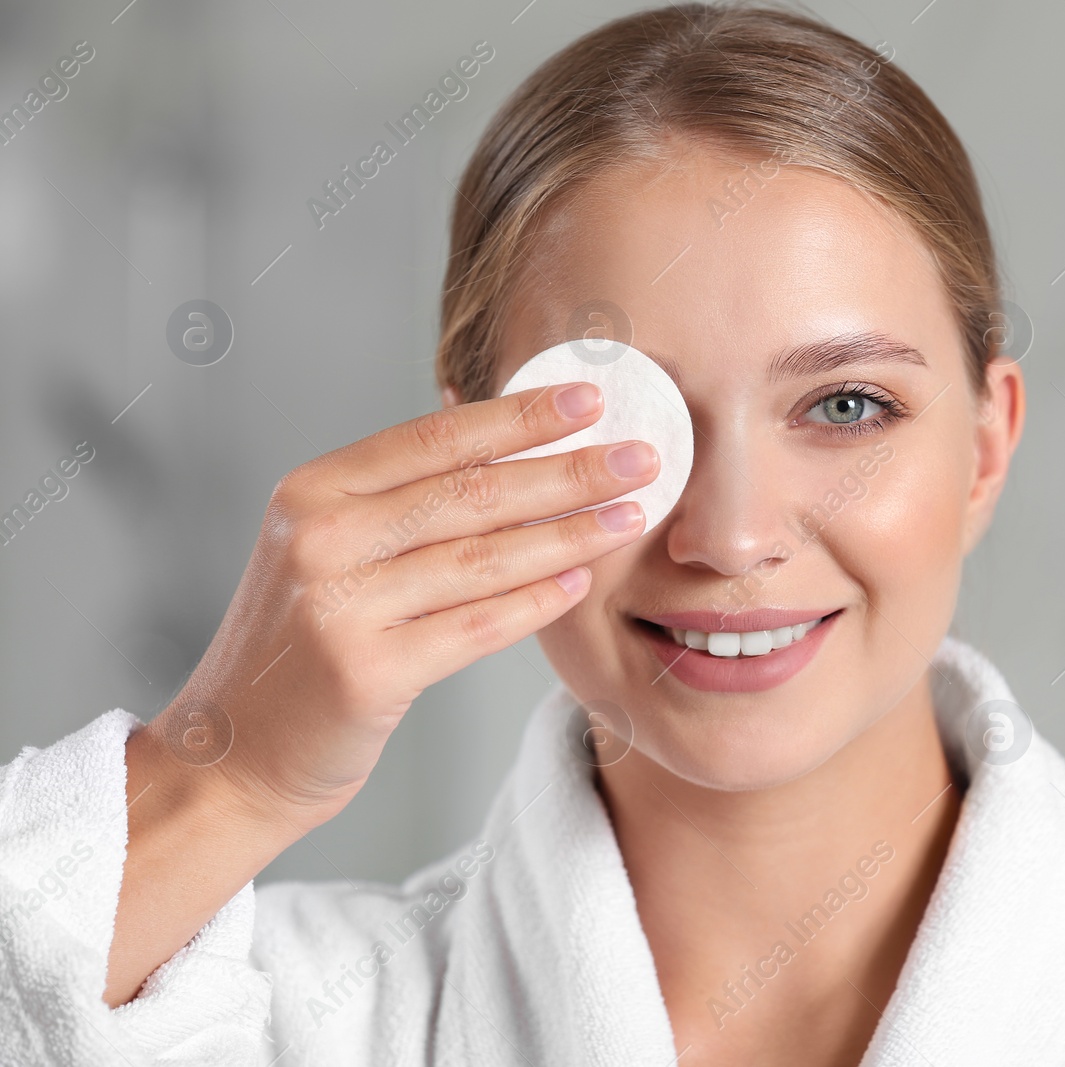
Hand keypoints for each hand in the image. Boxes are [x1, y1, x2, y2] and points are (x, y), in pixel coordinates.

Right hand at [143, 380, 656, 834]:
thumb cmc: (302, 645)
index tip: (592, 397)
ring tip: (632, 516)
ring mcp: (339, 607)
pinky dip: (536, 602)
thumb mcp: (326, 549)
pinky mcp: (367, 673)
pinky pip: (477, 627)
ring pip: (483, 559)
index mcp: (313, 492)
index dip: (520, 416)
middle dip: (568, 471)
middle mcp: (321, 539)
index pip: (436, 439)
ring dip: (570, 534)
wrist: (236, 756)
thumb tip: (507, 435)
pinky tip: (583, 583)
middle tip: (642, 457)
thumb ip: (399, 497)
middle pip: (471, 493)